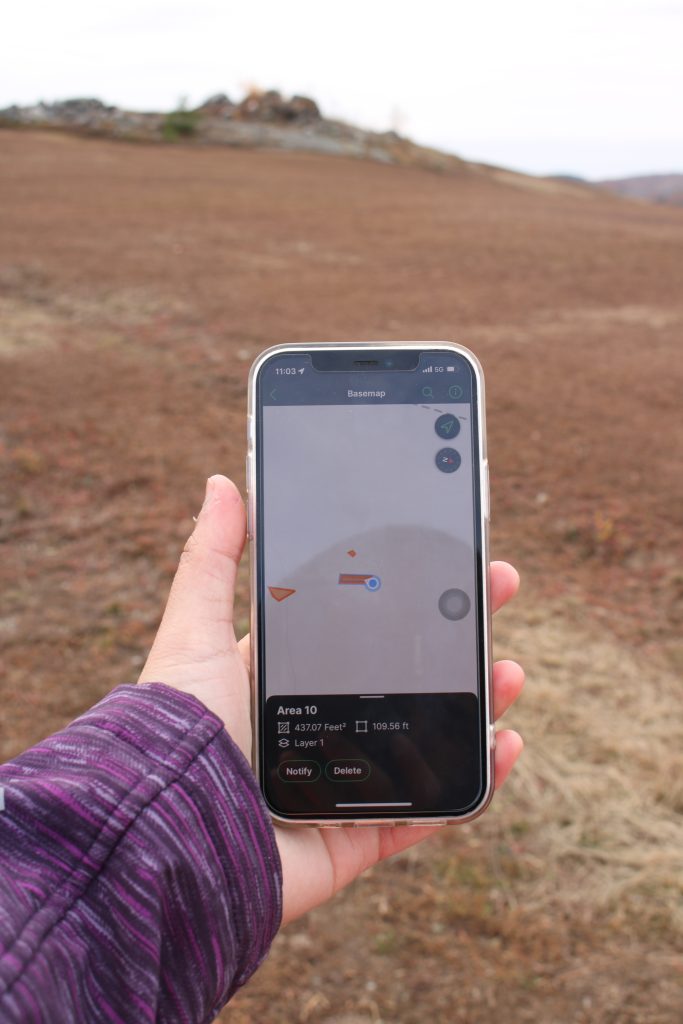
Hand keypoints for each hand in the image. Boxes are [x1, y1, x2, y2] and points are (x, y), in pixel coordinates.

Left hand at [139, 475, 523, 924]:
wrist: (172, 829)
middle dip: (458, 638)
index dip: (409, 596)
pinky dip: (475, 784)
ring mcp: (344, 784)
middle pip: (406, 678)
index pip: (362, 629)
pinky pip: (428, 812)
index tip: (449, 560)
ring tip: (507, 670)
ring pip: (429, 739)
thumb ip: (212, 560)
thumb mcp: (193, 629)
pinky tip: (507, 744)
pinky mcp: (356, 837)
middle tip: (497, 593)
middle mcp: (319, 729)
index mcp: (286, 680)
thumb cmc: (176, 728)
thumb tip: (221, 484)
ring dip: (477, 703)